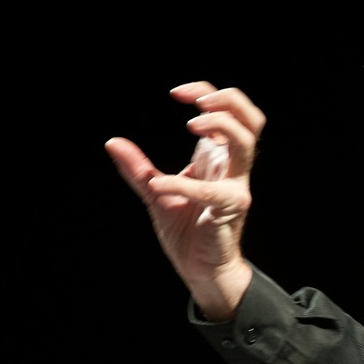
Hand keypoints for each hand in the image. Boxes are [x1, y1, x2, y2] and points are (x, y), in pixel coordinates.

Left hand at [105, 81, 265, 320]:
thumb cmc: (188, 233)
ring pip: (246, 142)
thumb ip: (138, 168)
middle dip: (227, 100)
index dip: (206, 93)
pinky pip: (211, 191)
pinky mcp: (229, 209)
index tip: (176, 93)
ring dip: (222, 125)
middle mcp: (231, 168)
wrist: (202, 270)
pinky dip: (183, 184)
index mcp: (218, 159)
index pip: (227, 112)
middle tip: (195, 103)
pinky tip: (159, 186)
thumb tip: (112, 141)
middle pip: (250, 120)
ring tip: (192, 125)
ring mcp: (235, 187)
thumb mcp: (156, 194)